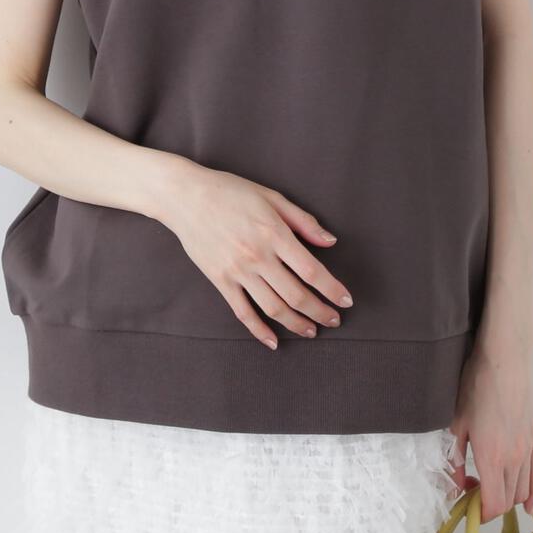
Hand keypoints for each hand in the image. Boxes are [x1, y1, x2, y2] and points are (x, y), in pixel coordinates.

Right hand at [163, 164, 351, 347]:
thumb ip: (303, 221)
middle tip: (334, 320)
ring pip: (273, 307)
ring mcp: (238, 271)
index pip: (312, 271)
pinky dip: (259, 330)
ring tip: (311, 331)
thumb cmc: (231, 191)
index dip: (332, 290)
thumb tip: (330, 242)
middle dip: (320, 312)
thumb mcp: (272, 197)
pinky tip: (272, 341)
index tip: (345, 301)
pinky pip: (243, 312)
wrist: (186, 196)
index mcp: (275, 234)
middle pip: (296, 295)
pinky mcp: (220, 280)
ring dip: (296, 324)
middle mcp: (258, 256)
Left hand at [448, 330, 532, 520]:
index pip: (493, 504)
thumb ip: (454, 460)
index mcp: (491, 457)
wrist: (505, 363)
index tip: (468, 507)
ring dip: (506, 498)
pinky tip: (528, 504)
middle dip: (489, 504)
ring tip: (490, 487)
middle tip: (472, 492)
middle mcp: (513, 458)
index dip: (481, 514)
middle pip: (507, 500)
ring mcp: (527, 450)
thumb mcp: (456, 423)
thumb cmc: (476, 387)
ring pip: (522, 490)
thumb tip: (454, 486)